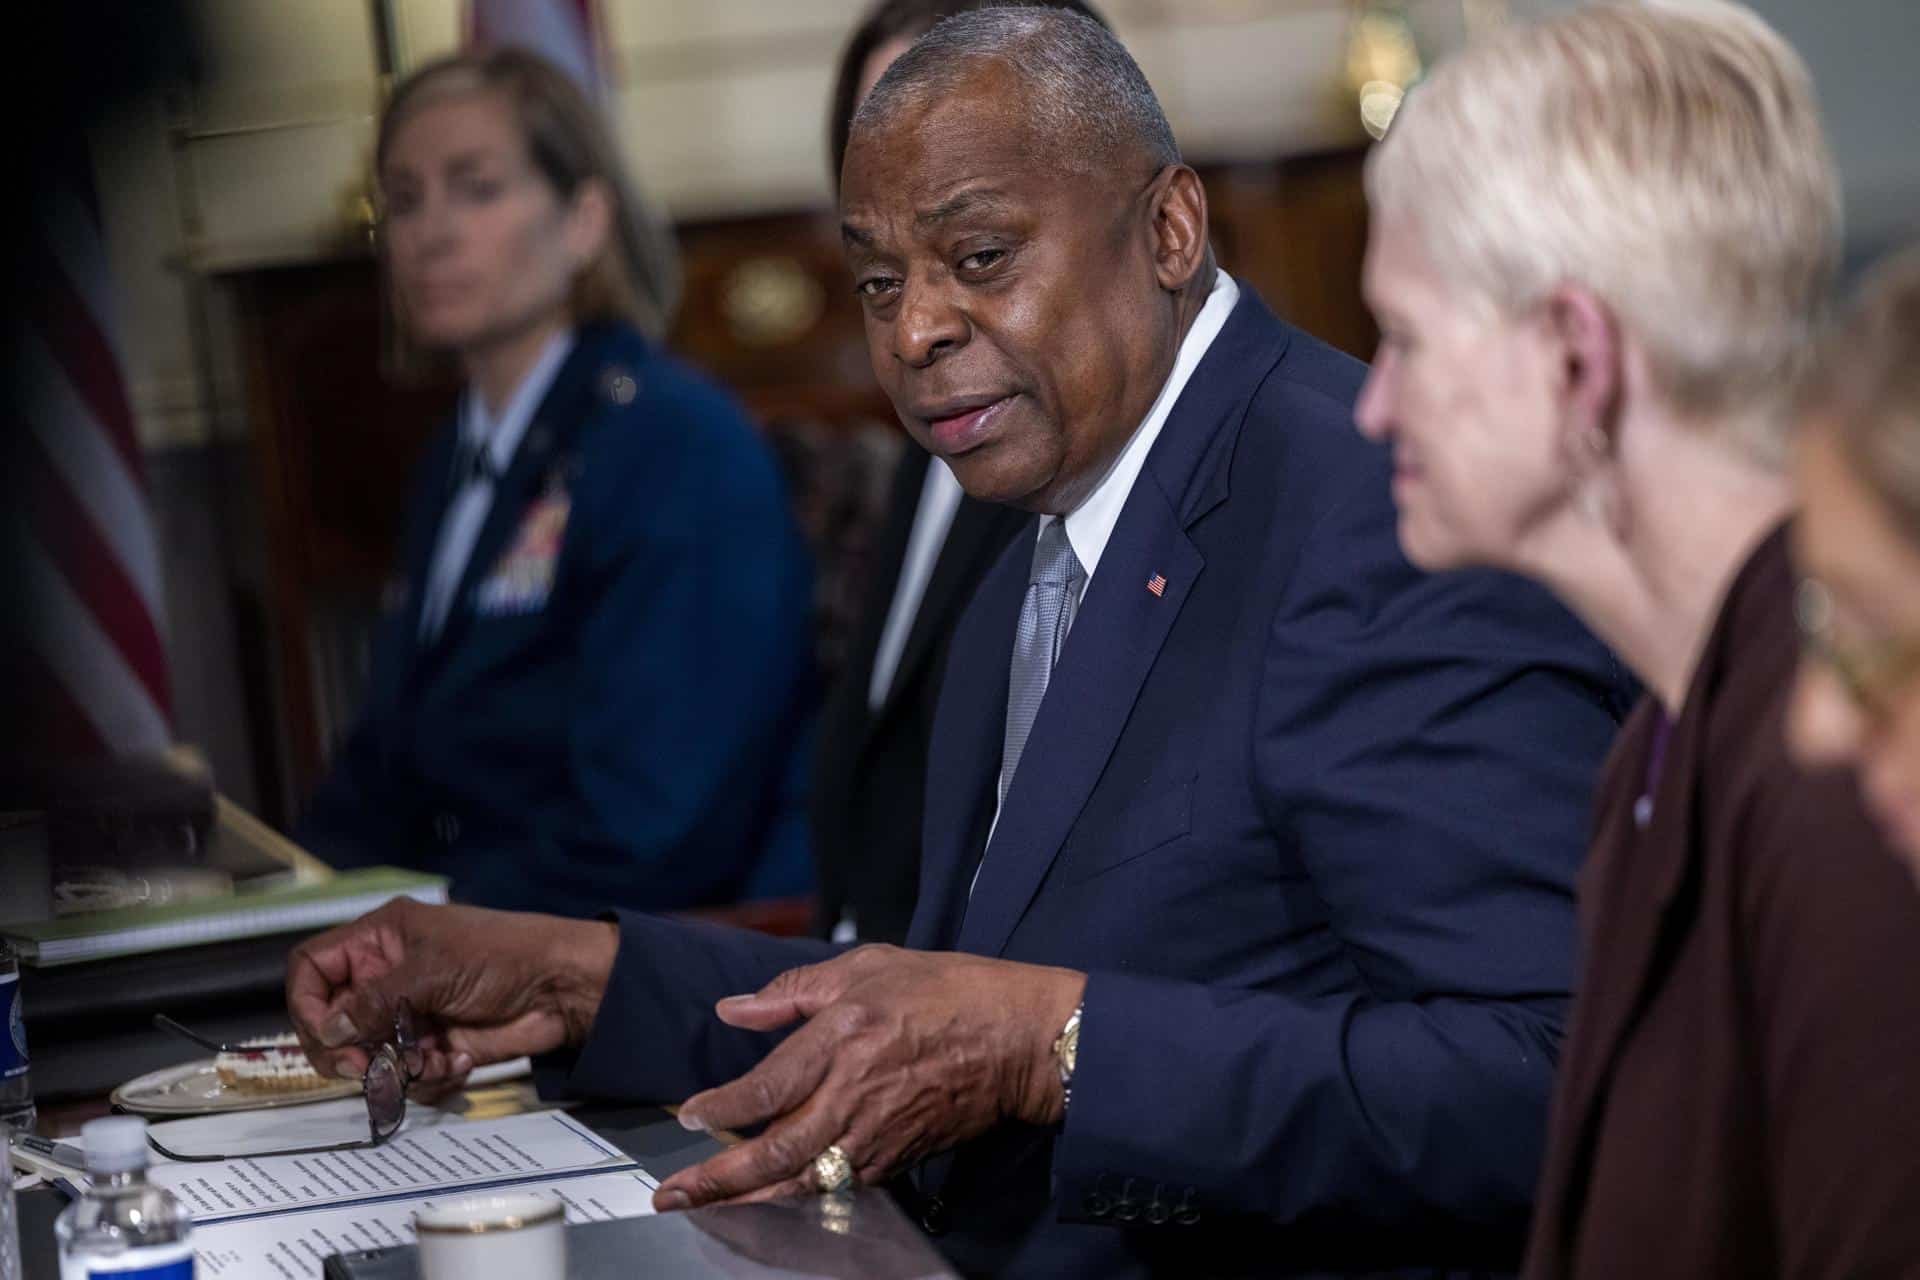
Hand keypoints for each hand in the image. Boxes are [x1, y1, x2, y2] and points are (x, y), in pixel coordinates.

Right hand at [285, 898, 617, 1095]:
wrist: (562, 988)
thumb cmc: (500, 955)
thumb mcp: (432, 969)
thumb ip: (374, 1000)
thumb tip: (328, 1030)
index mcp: (380, 940)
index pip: (313, 969)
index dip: (306, 1004)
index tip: (326, 1036)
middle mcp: (386, 977)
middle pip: (331, 1022)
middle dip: (345, 1050)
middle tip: (364, 1067)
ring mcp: (409, 1015)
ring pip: (367, 1056)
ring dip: (392, 1067)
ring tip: (429, 1058)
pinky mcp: (433, 1046)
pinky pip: (405, 1075)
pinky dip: (426, 1076)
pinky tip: (456, 1061)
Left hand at [651, 946, 1084, 1210]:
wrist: (1018, 1039)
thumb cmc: (947, 991)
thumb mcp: (868, 966)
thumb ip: (794, 989)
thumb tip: (734, 1009)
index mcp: (844, 1037)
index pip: (767, 1086)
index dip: (722, 1108)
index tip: (690, 1118)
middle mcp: (854, 1093)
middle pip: (775, 1149)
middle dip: (718, 1179)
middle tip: (672, 1196)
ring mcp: (877, 1133)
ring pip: (802, 1180)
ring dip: (750, 1200)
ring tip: (708, 1208)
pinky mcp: (896, 1156)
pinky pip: (837, 1185)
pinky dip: (798, 1197)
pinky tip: (770, 1198)